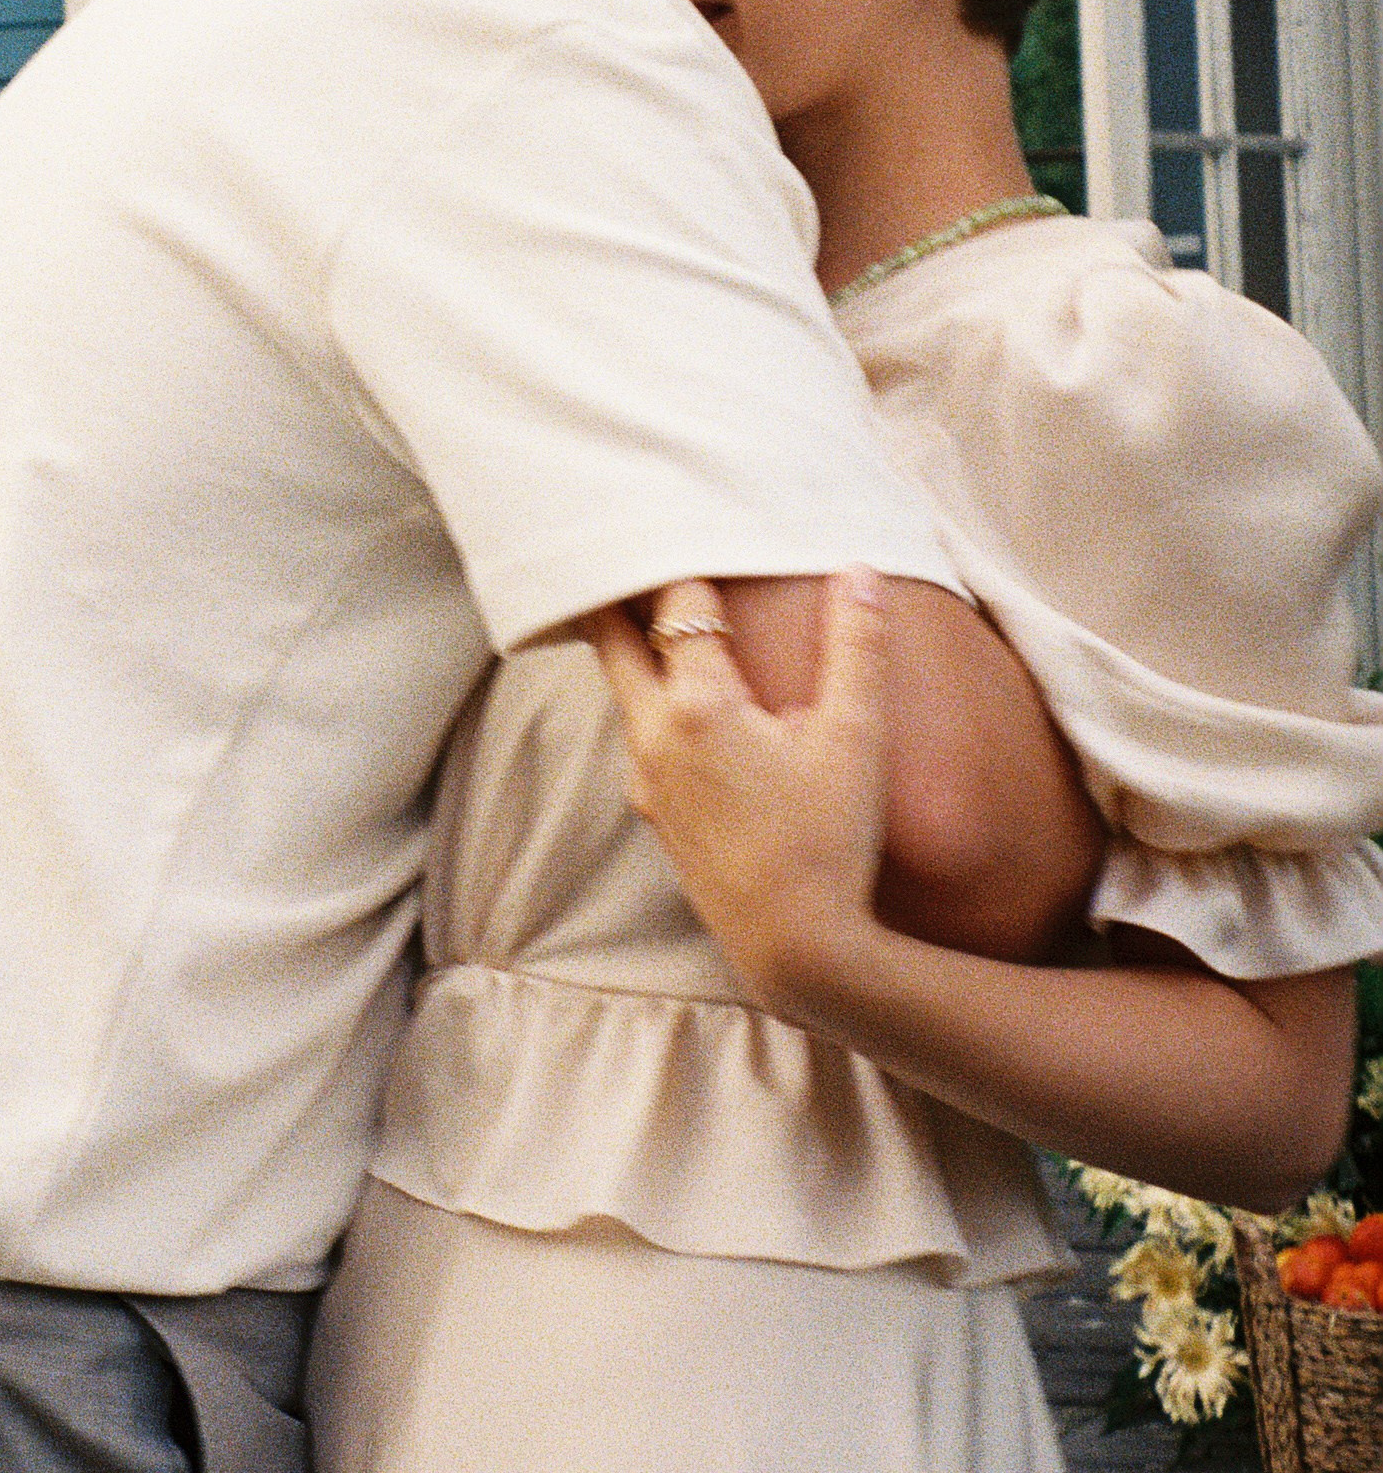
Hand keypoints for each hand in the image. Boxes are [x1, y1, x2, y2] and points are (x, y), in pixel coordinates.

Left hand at [584, 572, 891, 1014]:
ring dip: (631, 647)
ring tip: (641, 608)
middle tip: (615, 545)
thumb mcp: (857, 739)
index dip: (689, 563)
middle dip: (619, 593)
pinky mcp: (656, 812)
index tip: (691, 524)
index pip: (680, 606)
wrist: (797, 949)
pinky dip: (647, 698)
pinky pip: (639, 734)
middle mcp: (654, 738)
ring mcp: (648, 779)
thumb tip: (859, 570)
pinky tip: (676, 701)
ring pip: (623, 690)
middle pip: (613, 640)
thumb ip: (858, 647)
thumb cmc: (830, 842)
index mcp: (697, 707)